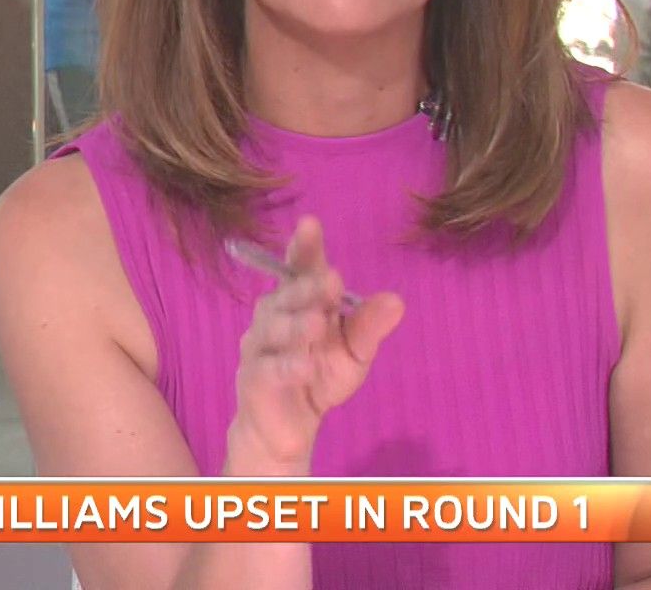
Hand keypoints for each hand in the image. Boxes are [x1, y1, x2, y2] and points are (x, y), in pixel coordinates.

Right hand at [225, 217, 404, 473]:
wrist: (291, 427)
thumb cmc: (320, 376)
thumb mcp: (354, 352)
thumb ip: (369, 326)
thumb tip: (396, 301)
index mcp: (300, 301)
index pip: (300, 268)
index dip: (304, 247)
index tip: (310, 224)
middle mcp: (275, 315)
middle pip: (287, 294)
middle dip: (307, 287)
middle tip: (331, 280)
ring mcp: (260, 346)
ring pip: (275, 329)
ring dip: (296, 324)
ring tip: (318, 322)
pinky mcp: (253, 379)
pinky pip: (268, 369)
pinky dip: (286, 366)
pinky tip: (303, 365)